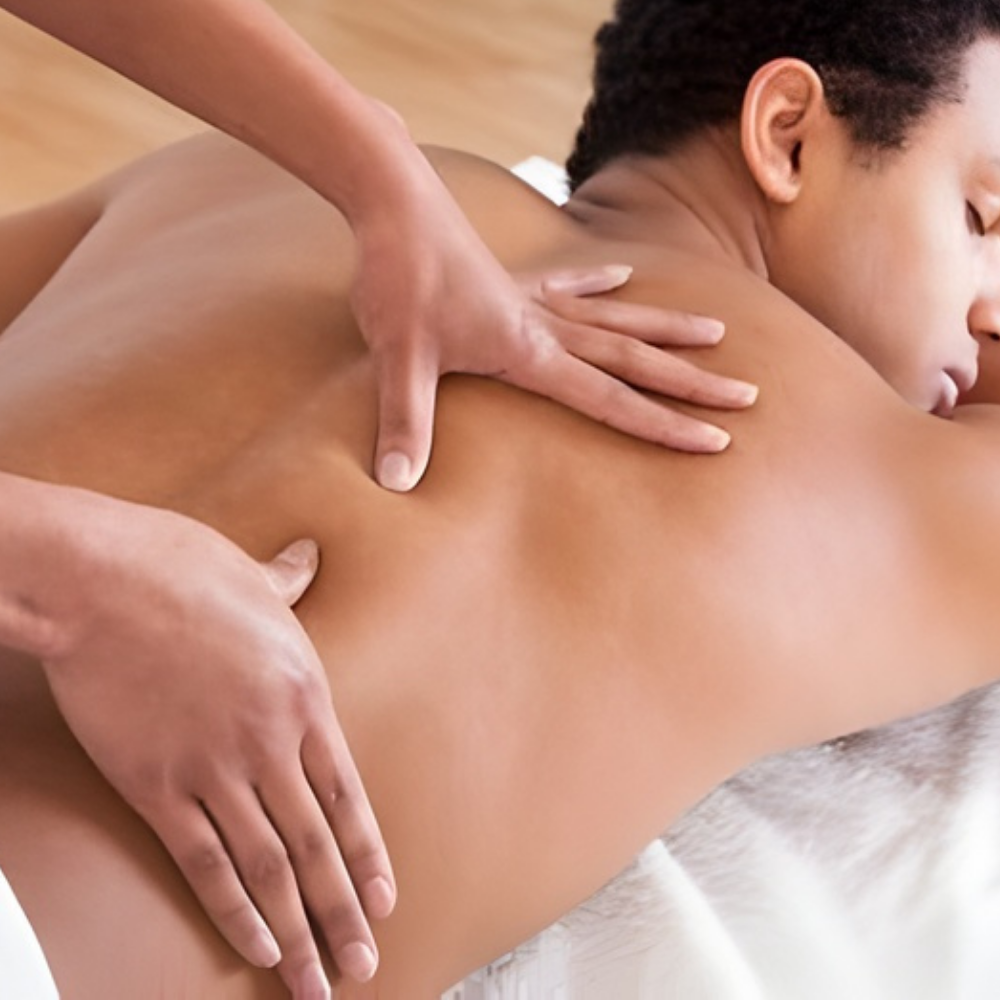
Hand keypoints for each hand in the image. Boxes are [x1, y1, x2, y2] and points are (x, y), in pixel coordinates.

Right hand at [38, 500, 393, 997]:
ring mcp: (213, 769)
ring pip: (267, 868)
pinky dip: (232, 912)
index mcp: (303, 695)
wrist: (102, 582)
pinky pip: (203, 864)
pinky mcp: (155, 786)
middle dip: (341, 912)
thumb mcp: (253, 576)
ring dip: (296, 932)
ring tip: (316, 984)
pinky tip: (256, 946)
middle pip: (314, 845)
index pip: (346, 794)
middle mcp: (268, 743)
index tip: (384, 900)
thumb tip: (309, 557)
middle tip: (363, 965)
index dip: (367, 854)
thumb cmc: (181, 569)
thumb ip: (289, 582)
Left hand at [349, 166, 757, 491]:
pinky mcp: (514, 281)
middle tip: (746, 394)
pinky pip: (570, 286)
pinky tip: (624, 275)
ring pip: (616, 318)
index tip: (714, 440)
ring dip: (666, 329)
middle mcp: (545, 324)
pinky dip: (599, 283)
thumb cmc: (399, 279)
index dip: (662, 424)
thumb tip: (397, 482)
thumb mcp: (399, 357)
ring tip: (715, 332)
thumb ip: (405, 422)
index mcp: (529, 349)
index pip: (610, 397)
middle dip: (690, 382)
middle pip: (633, 357)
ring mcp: (534, 299)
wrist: (394, 202)